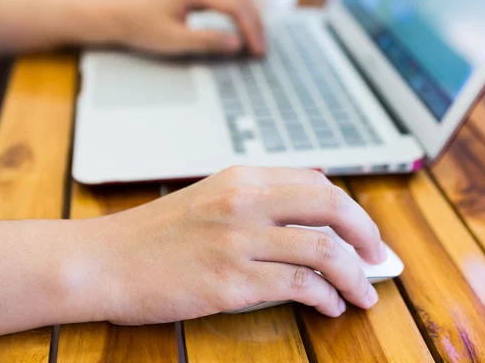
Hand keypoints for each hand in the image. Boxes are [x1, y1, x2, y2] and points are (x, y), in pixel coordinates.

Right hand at [83, 167, 387, 323]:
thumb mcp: (212, 200)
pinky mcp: (230, 282)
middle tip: (378, 257)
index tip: (364, 232)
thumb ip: (260, 201)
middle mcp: (245, 202)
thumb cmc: (158, 234)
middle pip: (331, 207)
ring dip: (355, 275)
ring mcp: (238, 241)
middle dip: (366, 234)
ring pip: (323, 249)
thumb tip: (312, 212)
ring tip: (364, 292)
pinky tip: (329, 305)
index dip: (351, 210)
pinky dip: (325, 296)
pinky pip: (298, 286)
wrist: (105, 260)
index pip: (317, 183)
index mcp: (243, 178)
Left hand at [112, 0, 264, 55]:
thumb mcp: (174, 41)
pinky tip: (245, 31)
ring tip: (256, 44)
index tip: (257, 51)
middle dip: (255, 24)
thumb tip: (237, 44)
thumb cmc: (143, 28)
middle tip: (261, 51)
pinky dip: (242, 14)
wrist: (121, 16)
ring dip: (251, 18)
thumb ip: (207, 41)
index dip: (250, 29)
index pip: (235, 5)